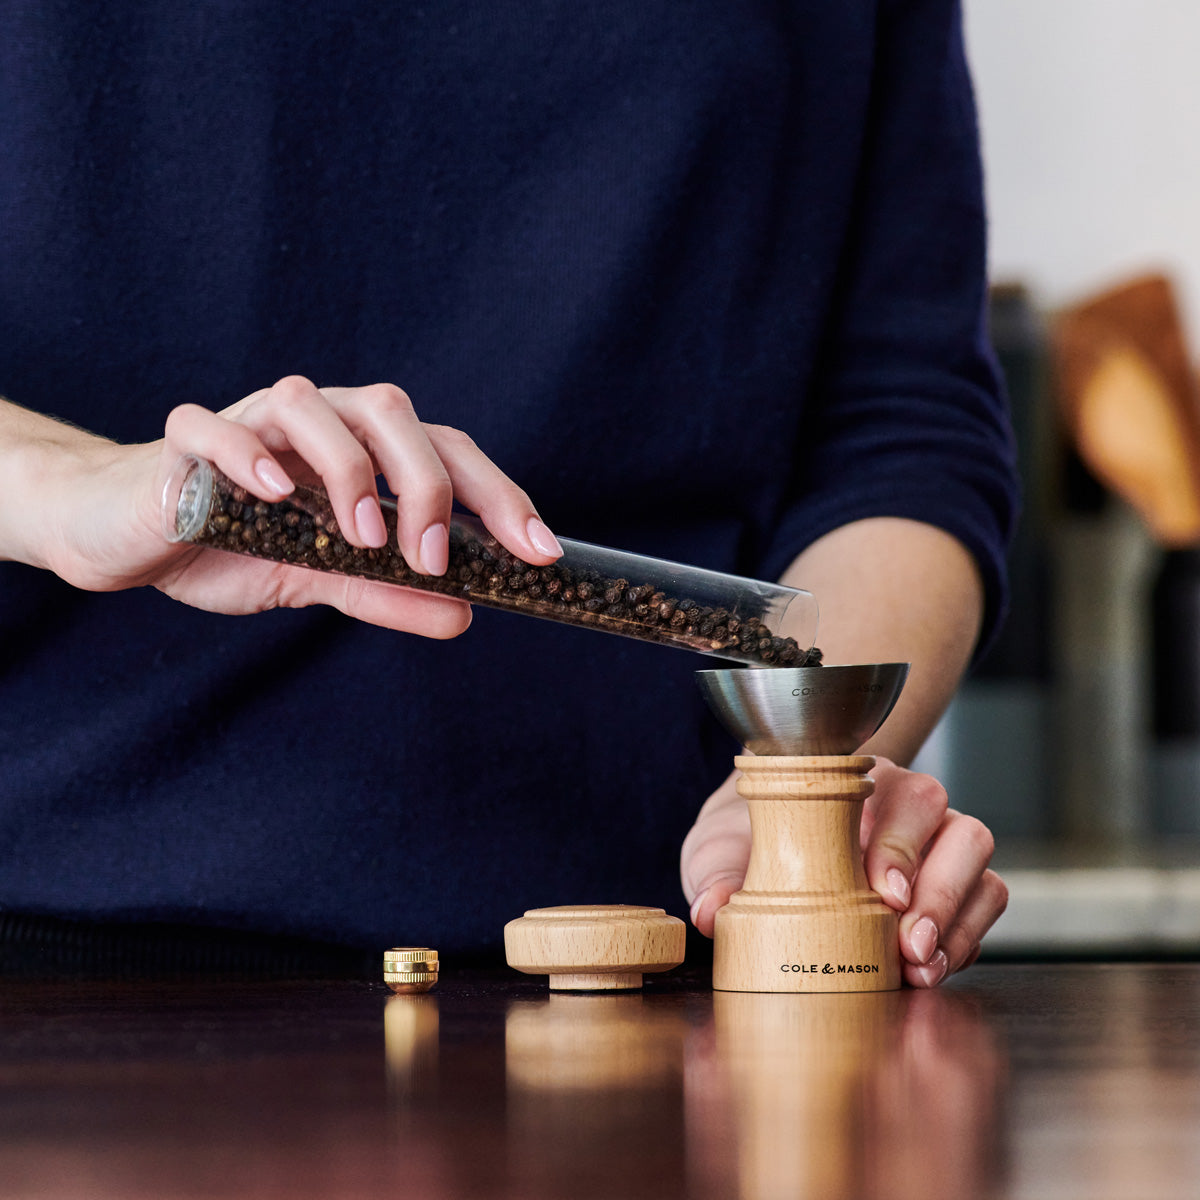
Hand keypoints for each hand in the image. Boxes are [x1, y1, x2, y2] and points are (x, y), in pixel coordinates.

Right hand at [7, 377, 560, 634]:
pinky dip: (247, 453)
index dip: (498, 497)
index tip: (540, 554)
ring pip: (309, 404)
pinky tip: (275, 494)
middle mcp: (317, 419)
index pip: (445, 454)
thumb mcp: (319, 577)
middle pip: (390, 413)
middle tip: (433, 557)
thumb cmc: (231, 544)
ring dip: (346, 469)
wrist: (130, 534)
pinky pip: (214, 426)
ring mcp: (250, 419)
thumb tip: (463, 614)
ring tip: (360, 538)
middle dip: (426, 482)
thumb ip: (386, 592)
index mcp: (361, 447)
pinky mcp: (185, 436)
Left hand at [681, 757, 1006, 986]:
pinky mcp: (951, 892)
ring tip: (920, 965)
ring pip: (980, 869)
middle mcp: (910, 808)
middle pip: (960, 832)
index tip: (884, 893)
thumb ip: (716, 875)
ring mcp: (937, 847)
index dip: (902, 846)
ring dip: (957, 920)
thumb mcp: (720, 849)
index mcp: (860, 782)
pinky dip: (965, 940)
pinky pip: (983, 906)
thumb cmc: (749, 836)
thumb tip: (708, 913)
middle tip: (908, 944)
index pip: (905, 798)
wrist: (758, 847)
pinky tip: (928, 970)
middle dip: (940, 893)